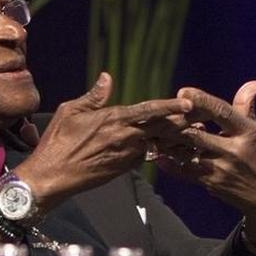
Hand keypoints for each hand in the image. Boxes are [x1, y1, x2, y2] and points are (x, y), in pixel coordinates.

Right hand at [15, 72, 192, 210]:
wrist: (52, 178)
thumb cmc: (56, 142)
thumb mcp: (70, 112)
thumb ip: (93, 96)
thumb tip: (107, 78)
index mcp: (112, 120)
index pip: (148, 111)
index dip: (170, 107)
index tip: (189, 104)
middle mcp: (124, 138)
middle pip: (161, 128)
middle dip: (182, 122)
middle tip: (202, 117)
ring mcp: (126, 155)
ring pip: (157, 143)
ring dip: (176, 138)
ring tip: (195, 132)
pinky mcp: (124, 168)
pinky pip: (147, 156)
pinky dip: (161, 151)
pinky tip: (174, 147)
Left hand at [159, 81, 255, 252]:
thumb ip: (247, 110)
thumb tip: (252, 84)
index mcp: (248, 134)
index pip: (222, 112)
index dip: (202, 100)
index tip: (183, 91)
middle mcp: (233, 152)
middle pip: (197, 133)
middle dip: (178, 121)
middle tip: (162, 111)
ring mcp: (220, 170)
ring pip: (186, 151)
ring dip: (170, 140)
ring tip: (154, 129)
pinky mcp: (210, 184)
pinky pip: (184, 171)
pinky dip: (169, 163)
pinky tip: (157, 154)